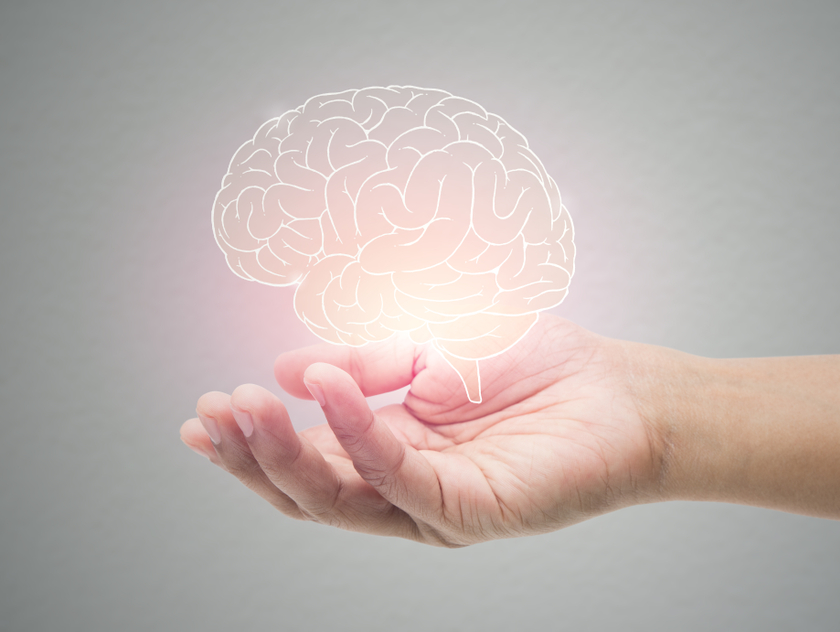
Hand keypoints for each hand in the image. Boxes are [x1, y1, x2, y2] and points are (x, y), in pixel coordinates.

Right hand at [180, 315, 668, 545]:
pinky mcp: (474, 511)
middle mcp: (407, 488)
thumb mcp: (431, 346)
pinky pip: (402, 477)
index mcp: (393, 451)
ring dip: (286, 454)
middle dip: (254, 454)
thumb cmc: (531, 366)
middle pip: (311, 489)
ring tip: (244, 410)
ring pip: (343, 498)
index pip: (310, 457)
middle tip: (207, 416)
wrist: (617, 389)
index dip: (256, 437)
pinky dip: (359, 434)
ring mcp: (438, 506)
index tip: (205, 408)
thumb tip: (287, 370)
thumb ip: (366, 361)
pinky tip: (328, 393)